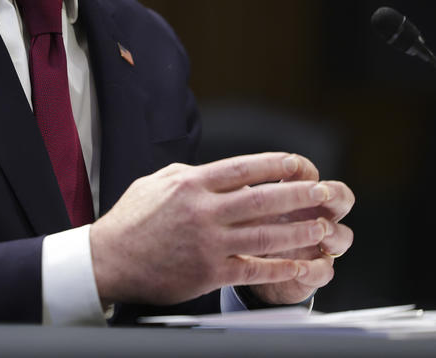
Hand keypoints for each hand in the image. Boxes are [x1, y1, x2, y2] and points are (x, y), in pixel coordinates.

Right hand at [89, 152, 351, 305]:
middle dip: (300, 194)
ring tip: (323, 227)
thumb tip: (216, 171)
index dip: (277, 164)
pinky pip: (254, 269)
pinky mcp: (208, 272)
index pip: (244, 168)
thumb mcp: (155, 182)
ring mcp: (207, 242)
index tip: (300, 163)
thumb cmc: (130, 221)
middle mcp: (202, 210)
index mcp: (191, 183)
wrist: (109, 260)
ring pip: (265, 234)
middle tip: (327, 192)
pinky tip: (302, 264)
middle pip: (263, 199)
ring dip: (300, 230)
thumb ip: (188, 174)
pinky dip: (282, 267)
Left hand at [243, 157, 354, 304]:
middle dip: (334, 194)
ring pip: (342, 236)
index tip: (290, 166)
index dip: (304, 168)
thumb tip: (229, 180)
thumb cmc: (243, 226)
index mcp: (295, 194)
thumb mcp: (239, 207)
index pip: (309, 174)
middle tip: (321, 193)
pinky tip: (299, 269)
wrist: (245, 266)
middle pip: (340, 199)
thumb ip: (239, 194)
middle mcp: (314, 215)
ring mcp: (318, 244)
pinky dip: (314, 270)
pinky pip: (324, 272)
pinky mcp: (313, 272)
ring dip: (332, 232)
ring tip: (318, 230)